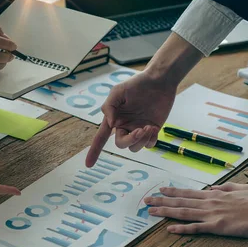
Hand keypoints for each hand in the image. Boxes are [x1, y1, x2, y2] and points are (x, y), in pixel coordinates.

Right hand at [85, 32, 203, 166]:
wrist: (159, 81)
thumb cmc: (136, 84)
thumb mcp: (117, 92)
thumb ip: (109, 107)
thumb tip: (112, 124)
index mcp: (114, 119)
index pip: (101, 138)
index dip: (94, 151)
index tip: (88, 165)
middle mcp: (125, 126)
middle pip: (121, 144)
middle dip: (130, 140)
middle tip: (140, 130)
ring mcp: (138, 129)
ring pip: (135, 147)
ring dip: (142, 139)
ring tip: (149, 126)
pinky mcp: (152, 130)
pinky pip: (149, 145)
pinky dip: (151, 140)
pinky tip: (153, 128)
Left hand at [145, 183, 247, 237]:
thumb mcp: (241, 188)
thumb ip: (225, 188)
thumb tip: (213, 187)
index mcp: (214, 195)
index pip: (189, 193)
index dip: (173, 191)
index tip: (160, 189)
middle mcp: (209, 203)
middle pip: (180, 202)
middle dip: (161, 201)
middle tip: (146, 200)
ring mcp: (211, 215)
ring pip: (183, 212)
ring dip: (165, 212)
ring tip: (150, 211)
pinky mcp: (217, 227)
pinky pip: (196, 228)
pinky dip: (182, 228)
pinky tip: (169, 229)